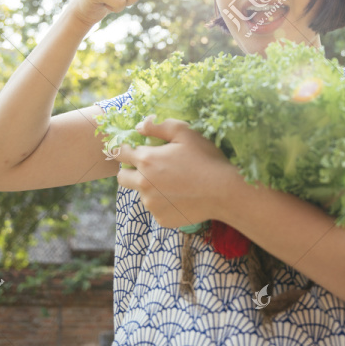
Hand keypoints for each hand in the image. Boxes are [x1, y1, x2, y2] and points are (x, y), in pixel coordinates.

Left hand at [116, 117, 238, 228]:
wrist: (225, 192)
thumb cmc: (207, 158)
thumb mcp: (186, 133)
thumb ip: (158, 127)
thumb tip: (138, 126)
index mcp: (147, 160)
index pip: (119, 153)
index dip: (123, 149)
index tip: (130, 149)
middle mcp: (143, 184)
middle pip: (122, 177)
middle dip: (130, 170)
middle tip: (150, 167)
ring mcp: (151, 204)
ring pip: (140, 194)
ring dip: (149, 187)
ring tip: (174, 182)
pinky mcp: (161, 219)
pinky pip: (155, 208)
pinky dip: (163, 202)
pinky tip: (181, 195)